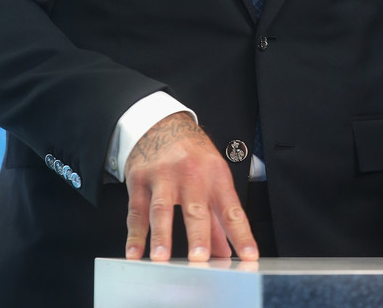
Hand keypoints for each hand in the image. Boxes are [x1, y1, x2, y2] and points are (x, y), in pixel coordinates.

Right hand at [124, 111, 258, 262]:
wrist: (162, 123)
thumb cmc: (192, 152)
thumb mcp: (213, 176)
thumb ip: (218, 218)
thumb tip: (226, 252)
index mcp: (215, 176)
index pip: (232, 210)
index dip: (241, 235)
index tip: (248, 257)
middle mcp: (191, 174)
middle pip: (195, 209)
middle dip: (198, 235)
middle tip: (200, 258)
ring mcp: (163, 176)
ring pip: (162, 208)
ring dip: (162, 235)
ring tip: (161, 258)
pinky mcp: (140, 179)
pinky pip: (136, 210)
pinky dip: (135, 234)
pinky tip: (134, 253)